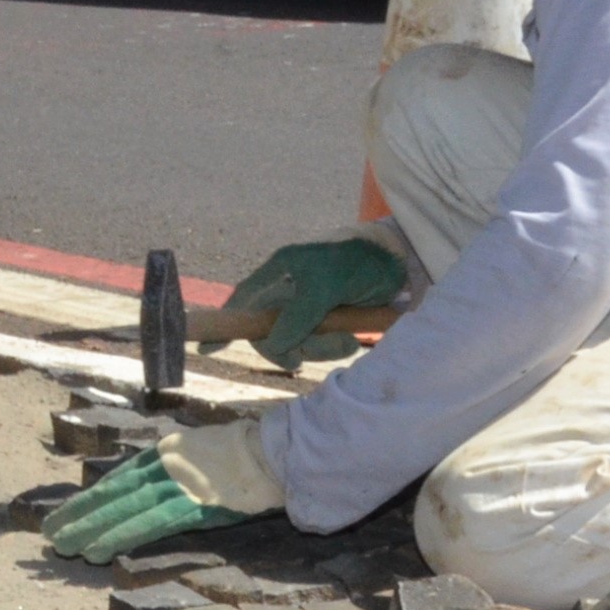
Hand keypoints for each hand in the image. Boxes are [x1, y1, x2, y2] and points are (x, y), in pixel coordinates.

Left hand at [42, 420, 288, 561]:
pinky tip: (99, 549)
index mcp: (166, 452)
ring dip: (91, 530)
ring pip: (123, 510)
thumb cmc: (247, 455)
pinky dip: (120, 537)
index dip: (89, 498)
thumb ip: (173, 468)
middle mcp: (164, 466)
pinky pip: (148, 525)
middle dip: (79, 515)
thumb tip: (147, 487)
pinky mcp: (193, 507)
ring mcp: (178, 486)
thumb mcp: (201, 451)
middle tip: (50, 534)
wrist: (278, 453)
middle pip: (112, 494)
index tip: (65, 513)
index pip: (118, 479)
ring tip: (64, 546)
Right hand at [224, 237, 408, 366]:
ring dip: (322, 349)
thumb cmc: (360, 261)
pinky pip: (320, 344)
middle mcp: (288, 291)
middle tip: (329, 346)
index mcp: (279, 273)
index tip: (206, 347)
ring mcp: (308, 307)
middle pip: (271, 333)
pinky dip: (334, 348)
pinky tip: (351, 340)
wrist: (403, 260)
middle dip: (296, 346)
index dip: (224, 325)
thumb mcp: (327, 284)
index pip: (243, 302)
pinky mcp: (329, 320)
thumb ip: (297, 315)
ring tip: (350, 342)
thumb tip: (270, 345)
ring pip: (297, 343)